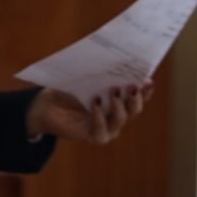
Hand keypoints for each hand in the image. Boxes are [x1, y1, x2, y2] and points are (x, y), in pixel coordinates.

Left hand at [26, 82, 152, 145]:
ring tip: (114, 92)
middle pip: (135, 109)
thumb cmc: (69, 89)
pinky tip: (96, 103)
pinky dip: (99, 116)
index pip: (139, 96)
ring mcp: (109, 128)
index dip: (146, 90)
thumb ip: (102, 73)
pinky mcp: (96, 137)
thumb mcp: (87, 78)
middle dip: (137, 98)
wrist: (49, 106)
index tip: (148, 80)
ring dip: (119, 105)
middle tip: (134, 86)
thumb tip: (114, 59)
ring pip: (121, 118)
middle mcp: (118, 115)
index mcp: (121, 100)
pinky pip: (102, 129)